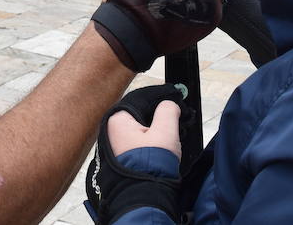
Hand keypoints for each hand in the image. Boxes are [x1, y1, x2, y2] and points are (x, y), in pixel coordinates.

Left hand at [85, 85, 188, 223]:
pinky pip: (141, 140)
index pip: (142, 98)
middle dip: (161, 114)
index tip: (177, 98)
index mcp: (118, 119)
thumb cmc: (152, 164)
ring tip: (177, 128)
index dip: (161, 97)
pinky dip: (154, 138)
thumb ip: (168, 109)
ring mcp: (118, 144)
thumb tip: (170, 104)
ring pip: (143, 127)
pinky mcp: (126, 156)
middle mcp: (113, 129)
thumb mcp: (165, 130)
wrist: (145, 195)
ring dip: (159, 126)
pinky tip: (167, 142)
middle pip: (142, 113)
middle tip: (179, 115)